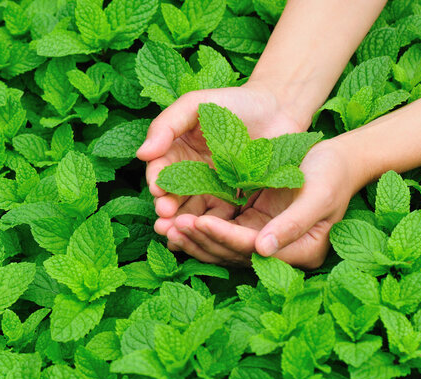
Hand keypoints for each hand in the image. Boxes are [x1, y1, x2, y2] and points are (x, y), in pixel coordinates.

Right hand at [136, 83, 305, 225]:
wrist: (278, 109)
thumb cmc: (234, 101)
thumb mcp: (195, 104)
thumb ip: (167, 125)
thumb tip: (141, 154)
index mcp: (176, 152)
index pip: (160, 170)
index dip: (157, 181)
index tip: (158, 191)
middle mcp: (190, 173)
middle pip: (173, 195)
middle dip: (167, 209)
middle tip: (164, 220)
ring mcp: (212, 189)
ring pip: (192, 210)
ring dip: (184, 223)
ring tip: (180, 232)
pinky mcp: (233, 201)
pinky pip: (220, 216)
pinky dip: (210, 227)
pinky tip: (206, 235)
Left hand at [162, 140, 356, 268]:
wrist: (337, 161)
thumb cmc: (332, 175)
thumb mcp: (318, 195)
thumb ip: (293, 224)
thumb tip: (263, 249)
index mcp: (300, 252)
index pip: (252, 248)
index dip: (223, 236)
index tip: (197, 220)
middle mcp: (278, 252)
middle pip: (232, 253)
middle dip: (200, 240)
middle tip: (169, 226)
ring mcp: (265, 241)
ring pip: (223, 247)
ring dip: (194, 238)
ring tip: (165, 226)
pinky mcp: (253, 227)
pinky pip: (222, 233)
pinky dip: (200, 228)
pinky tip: (177, 219)